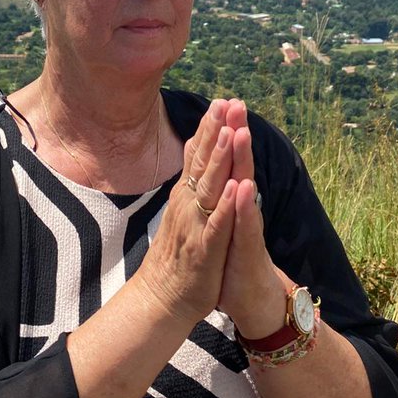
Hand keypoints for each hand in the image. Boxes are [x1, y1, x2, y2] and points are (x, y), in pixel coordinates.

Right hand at [133, 107, 236, 327]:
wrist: (163, 297)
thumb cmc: (178, 252)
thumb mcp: (183, 209)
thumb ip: (191, 178)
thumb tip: (196, 146)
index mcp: (187, 194)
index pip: (198, 155)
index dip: (210, 128)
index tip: (222, 100)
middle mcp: (188, 204)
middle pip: (203, 162)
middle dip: (216, 132)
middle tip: (227, 103)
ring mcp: (195, 224)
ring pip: (209, 187)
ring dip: (220, 159)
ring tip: (231, 133)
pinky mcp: (204, 249)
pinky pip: (216, 224)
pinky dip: (225, 205)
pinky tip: (235, 187)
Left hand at [216, 101, 286, 338]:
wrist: (251, 299)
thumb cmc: (232, 259)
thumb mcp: (222, 222)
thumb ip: (221, 195)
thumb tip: (217, 168)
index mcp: (230, 201)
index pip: (226, 161)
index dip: (224, 133)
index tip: (221, 101)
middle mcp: (241, 209)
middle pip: (238, 165)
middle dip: (236, 134)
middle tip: (236, 103)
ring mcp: (246, 228)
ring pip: (244, 190)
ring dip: (243, 162)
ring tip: (242, 133)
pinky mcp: (248, 251)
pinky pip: (246, 226)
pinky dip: (244, 208)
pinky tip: (244, 188)